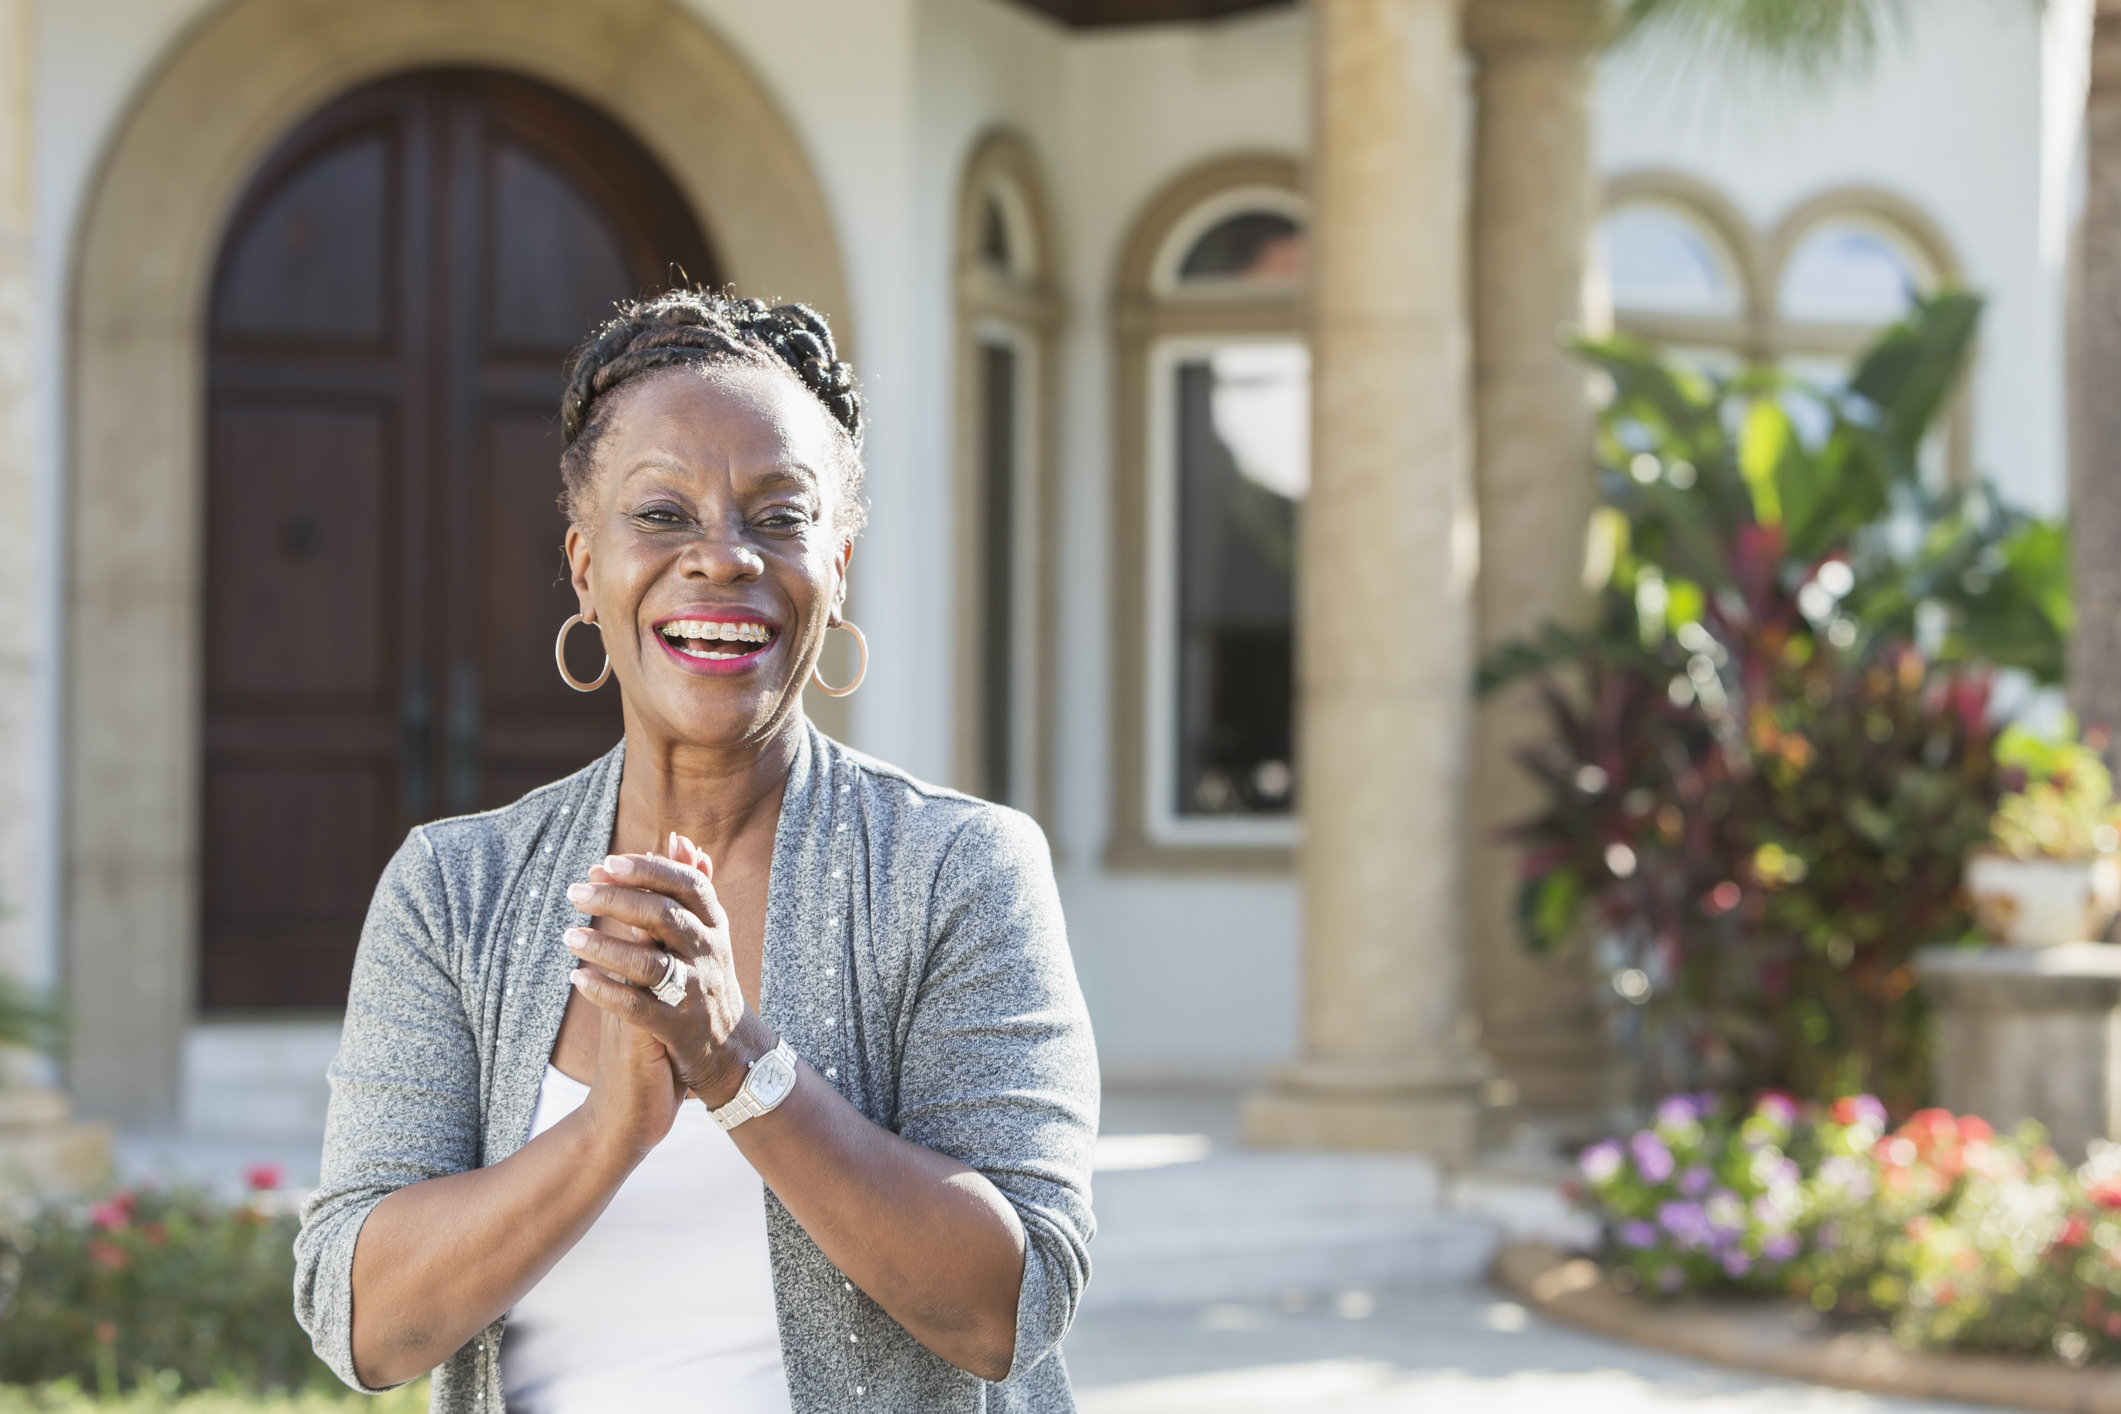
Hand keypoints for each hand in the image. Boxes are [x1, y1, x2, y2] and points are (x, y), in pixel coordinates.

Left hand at [563, 836, 770, 1108]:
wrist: (730, 1051)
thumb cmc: (707, 980)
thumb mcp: (708, 932)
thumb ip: (693, 886)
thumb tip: (680, 839)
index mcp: (714, 925)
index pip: (686, 885)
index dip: (647, 870)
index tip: (605, 862)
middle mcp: (710, 954)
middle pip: (665, 917)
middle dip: (618, 901)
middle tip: (575, 892)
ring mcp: (696, 992)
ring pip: (650, 963)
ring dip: (606, 947)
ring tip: (569, 935)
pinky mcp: (680, 1029)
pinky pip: (639, 1008)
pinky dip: (607, 992)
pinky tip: (578, 979)